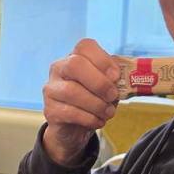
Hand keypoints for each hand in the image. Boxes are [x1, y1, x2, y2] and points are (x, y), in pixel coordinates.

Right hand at [42, 39, 119, 164]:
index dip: (103, 60)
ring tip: (108, 112)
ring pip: (71, 91)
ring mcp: (51, 89)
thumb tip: (123, 79)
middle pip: (75, 65)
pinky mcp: (50, 110)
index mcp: (75, 57)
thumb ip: (113, 79)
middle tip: (113, 95)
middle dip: (99, 82)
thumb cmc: (94, 100)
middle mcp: (59, 69)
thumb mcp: (106, 86)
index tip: (116, 76)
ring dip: (96, 104)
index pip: (85, 46)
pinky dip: (89, 118)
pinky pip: (70, 112)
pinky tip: (98, 121)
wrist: (75, 127)